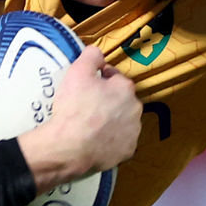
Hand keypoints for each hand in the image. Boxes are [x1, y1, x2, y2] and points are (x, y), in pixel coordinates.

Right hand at [18, 46, 142, 190]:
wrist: (70, 147)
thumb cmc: (74, 108)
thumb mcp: (77, 72)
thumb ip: (91, 56)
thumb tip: (98, 53)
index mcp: (125, 88)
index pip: (115, 77)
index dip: (101, 79)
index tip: (88, 85)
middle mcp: (135, 109)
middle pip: (122, 100)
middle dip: (109, 101)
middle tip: (89, 106)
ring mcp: (133, 132)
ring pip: (123, 122)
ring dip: (112, 121)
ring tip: (92, 126)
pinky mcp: (127, 152)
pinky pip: (120, 142)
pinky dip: (111, 141)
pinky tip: (97, 142)